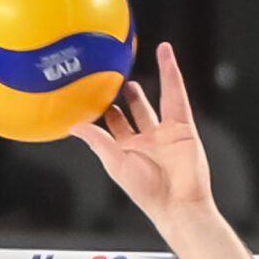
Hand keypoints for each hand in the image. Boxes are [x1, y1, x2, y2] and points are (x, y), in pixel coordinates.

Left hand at [73, 42, 216, 221]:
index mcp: (129, 150)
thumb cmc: (148, 192)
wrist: (178, 202)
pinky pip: (177, 95)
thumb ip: (97, 141)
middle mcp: (148, 140)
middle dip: (127, 95)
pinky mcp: (183, 126)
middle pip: (137, 111)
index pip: (115, 125)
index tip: (94, 94)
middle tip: (117, 78)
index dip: (106, 110)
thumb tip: (75, 126)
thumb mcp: (115, 163)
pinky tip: (166, 56)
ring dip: (151, 79)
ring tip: (143, 60)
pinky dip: (172, 74)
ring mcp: (166, 133)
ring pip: (158, 99)